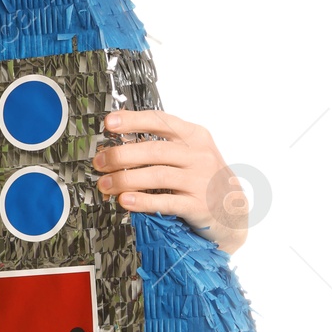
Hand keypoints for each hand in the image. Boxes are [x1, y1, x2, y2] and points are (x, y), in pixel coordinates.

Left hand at [92, 110, 248, 254]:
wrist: (233, 211)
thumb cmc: (203, 179)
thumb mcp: (190, 154)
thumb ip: (162, 146)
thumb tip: (118, 144)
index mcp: (195, 136)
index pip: (161, 121)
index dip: (133, 120)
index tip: (109, 122)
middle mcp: (199, 155)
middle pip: (154, 150)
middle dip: (120, 155)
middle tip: (99, 162)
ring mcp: (201, 180)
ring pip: (157, 175)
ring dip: (125, 180)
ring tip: (104, 184)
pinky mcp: (199, 206)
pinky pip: (166, 202)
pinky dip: (142, 201)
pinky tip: (125, 201)